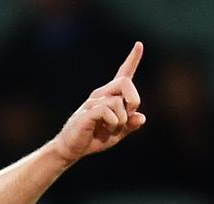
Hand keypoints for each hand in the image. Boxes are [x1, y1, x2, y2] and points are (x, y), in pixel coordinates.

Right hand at [52, 41, 146, 163]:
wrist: (71, 149)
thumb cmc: (94, 139)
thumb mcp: (118, 133)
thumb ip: (130, 125)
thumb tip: (141, 117)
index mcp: (109, 96)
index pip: (123, 74)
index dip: (132, 60)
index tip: (139, 45)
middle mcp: (101, 95)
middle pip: (125, 82)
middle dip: (134, 99)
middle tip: (131, 113)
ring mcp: (92, 102)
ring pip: (117, 102)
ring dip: (122, 119)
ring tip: (112, 128)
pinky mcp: (87, 112)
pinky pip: (107, 111)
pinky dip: (113, 122)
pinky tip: (107, 128)